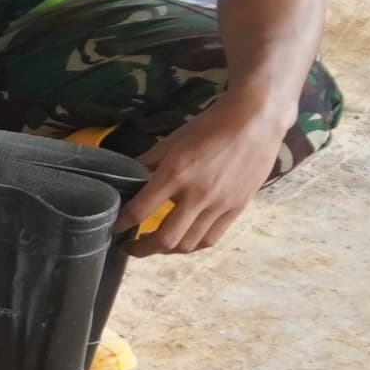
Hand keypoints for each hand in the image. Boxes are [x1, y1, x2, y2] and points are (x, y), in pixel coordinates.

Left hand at [116, 102, 285, 254]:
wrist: (255, 119)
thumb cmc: (210, 126)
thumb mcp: (172, 140)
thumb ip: (148, 163)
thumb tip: (125, 178)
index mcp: (175, 174)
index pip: (139, 210)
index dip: (122, 224)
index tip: (114, 228)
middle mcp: (197, 194)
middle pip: (165, 239)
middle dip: (141, 249)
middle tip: (130, 247)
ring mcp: (219, 204)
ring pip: (188, 244)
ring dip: (166, 251)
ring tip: (155, 245)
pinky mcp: (237, 209)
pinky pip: (210, 238)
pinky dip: (192, 246)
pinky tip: (183, 241)